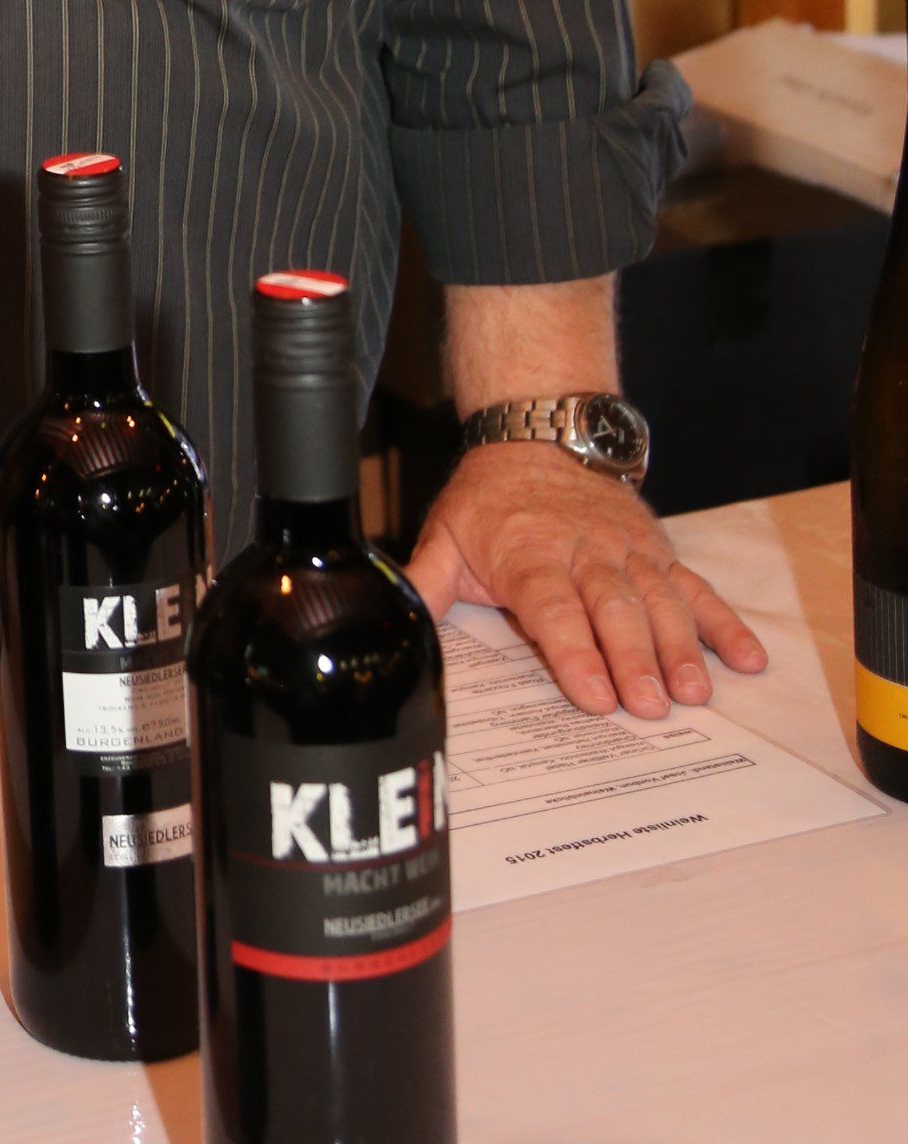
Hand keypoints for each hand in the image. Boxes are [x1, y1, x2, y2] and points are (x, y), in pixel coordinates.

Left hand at [406, 437, 767, 717]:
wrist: (539, 435)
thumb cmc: (490, 498)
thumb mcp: (445, 535)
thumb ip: (425, 583)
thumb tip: (395, 617)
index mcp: (530, 556)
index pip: (554, 610)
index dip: (575, 653)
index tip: (594, 697)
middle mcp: (585, 553)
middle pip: (614, 610)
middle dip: (634, 660)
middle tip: (653, 708)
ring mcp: (628, 552)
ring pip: (661, 600)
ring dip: (681, 648)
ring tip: (696, 693)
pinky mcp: (659, 551)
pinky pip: (697, 587)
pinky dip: (726, 622)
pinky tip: (748, 659)